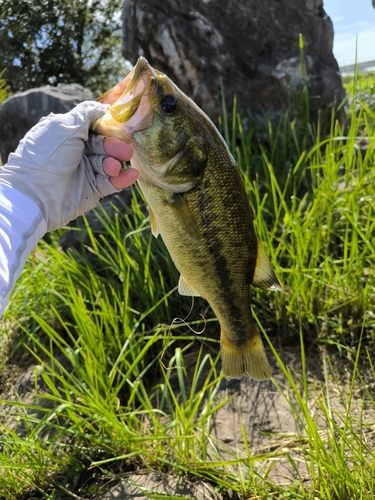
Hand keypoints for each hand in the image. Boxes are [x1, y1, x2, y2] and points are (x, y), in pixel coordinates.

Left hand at [0, 101, 136, 231]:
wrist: (36, 192)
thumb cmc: (48, 154)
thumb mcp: (65, 126)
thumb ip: (86, 113)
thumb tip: (104, 107)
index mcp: (68, 134)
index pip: (95, 127)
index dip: (108, 127)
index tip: (122, 126)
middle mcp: (77, 152)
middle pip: (104, 145)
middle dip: (114, 147)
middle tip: (125, 151)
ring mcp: (85, 171)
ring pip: (108, 164)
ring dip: (114, 164)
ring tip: (113, 167)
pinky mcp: (92, 190)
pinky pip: (111, 183)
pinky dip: (122, 179)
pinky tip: (131, 175)